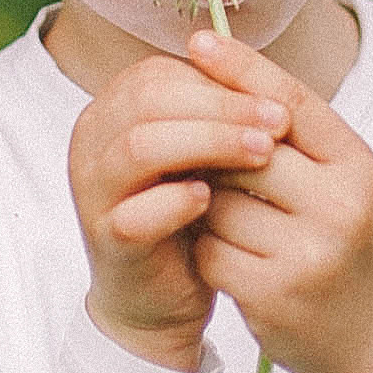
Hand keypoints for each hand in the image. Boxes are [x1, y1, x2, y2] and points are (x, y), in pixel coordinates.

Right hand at [69, 51, 291, 372]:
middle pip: (149, 101)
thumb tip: (270, 86)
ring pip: (139, 148)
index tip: (279, 101)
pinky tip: (213, 200)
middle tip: (279, 123)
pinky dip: (175, 202)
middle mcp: (93, 142)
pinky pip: (134, 214)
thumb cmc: (187, 215)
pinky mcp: (108, 240)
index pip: (159, 74)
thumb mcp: (204, 155)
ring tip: (262, 154)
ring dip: (207, 144)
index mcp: (112, 111)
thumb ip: (219, 117)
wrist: (159, 297)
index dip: (221, 81)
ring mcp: (93, 191)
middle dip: (221, 108)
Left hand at [181, 29, 372, 372]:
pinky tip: (226, 258)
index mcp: (359, 167)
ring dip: (206, 208)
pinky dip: (205, 251)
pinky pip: (209, 250)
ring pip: (218, 202)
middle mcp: (341, 206)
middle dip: (212, 151)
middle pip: (245, 150)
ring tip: (226, 220)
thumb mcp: (343, 184)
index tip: (197, 41)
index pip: (292, 102)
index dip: (241, 68)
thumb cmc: (346, 245)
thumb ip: (297, 138)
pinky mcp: (274, 293)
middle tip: (195, 153)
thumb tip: (225, 70)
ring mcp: (309, 252)